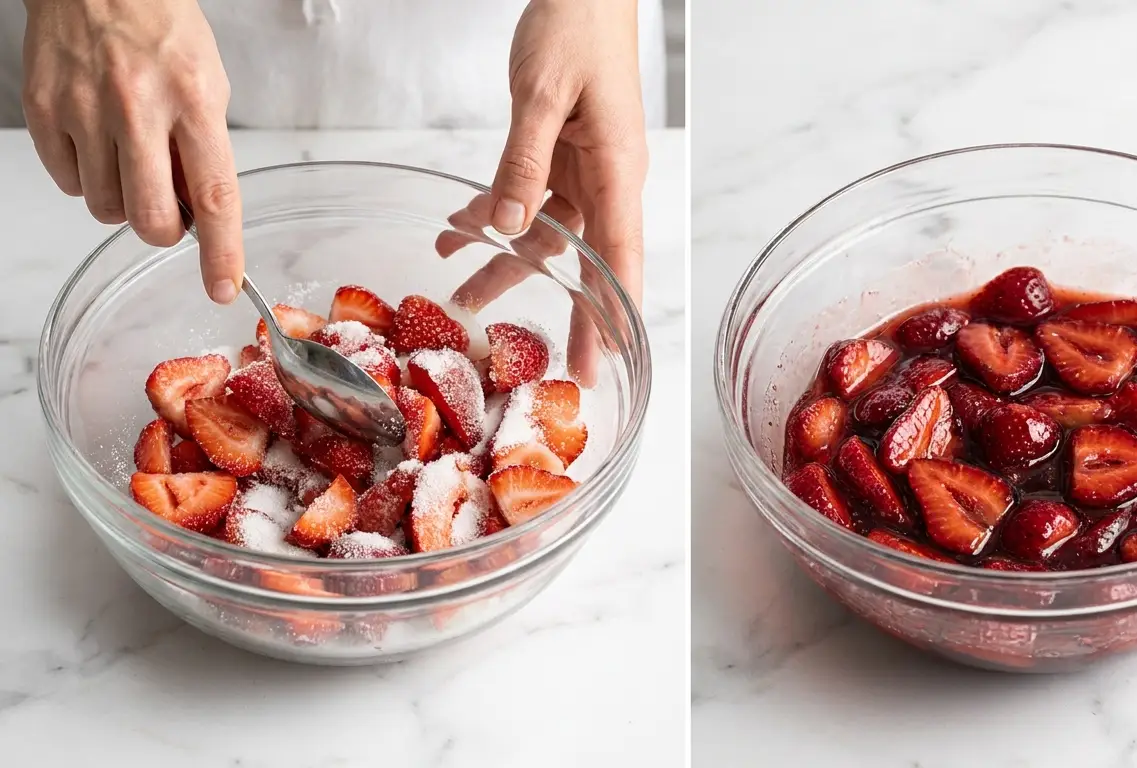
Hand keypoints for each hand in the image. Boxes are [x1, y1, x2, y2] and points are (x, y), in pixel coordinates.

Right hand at [22, 0, 243, 303]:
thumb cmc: (161, 31)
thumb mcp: (208, 84)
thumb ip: (205, 151)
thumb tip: (198, 216)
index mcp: (193, 101)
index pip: (214, 196)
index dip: (221, 252)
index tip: (222, 287)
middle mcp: (137, 107)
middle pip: (151, 217)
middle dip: (163, 232)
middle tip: (167, 213)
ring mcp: (84, 110)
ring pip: (105, 209)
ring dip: (122, 201)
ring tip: (129, 158)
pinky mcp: (44, 111)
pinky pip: (68, 184)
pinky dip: (86, 179)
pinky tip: (97, 143)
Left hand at [448, 0, 647, 385]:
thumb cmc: (579, 28)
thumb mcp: (543, 95)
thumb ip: (523, 161)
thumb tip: (508, 225)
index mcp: (617, 170)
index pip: (619, 256)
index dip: (613, 313)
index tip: (606, 357)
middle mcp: (606, 179)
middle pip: (589, 260)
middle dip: (573, 313)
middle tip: (563, 369)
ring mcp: (583, 169)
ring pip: (546, 234)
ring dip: (505, 262)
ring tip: (462, 297)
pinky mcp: (559, 153)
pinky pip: (525, 197)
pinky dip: (490, 214)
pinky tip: (458, 231)